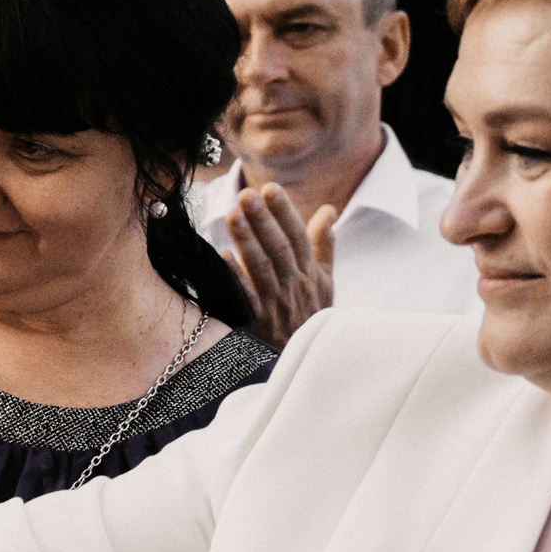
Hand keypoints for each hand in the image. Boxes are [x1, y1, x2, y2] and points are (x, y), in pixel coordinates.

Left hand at [222, 183, 336, 350]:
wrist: (303, 363)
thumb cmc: (310, 316)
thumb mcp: (323, 282)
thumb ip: (323, 245)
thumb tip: (329, 211)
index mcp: (312, 275)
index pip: (300, 237)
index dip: (285, 212)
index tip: (271, 189)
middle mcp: (296, 287)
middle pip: (280, 248)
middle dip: (264, 220)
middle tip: (246, 194)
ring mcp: (277, 306)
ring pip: (262, 269)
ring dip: (248, 241)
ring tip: (233, 215)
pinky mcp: (257, 324)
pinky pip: (246, 298)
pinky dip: (236, 278)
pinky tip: (221, 256)